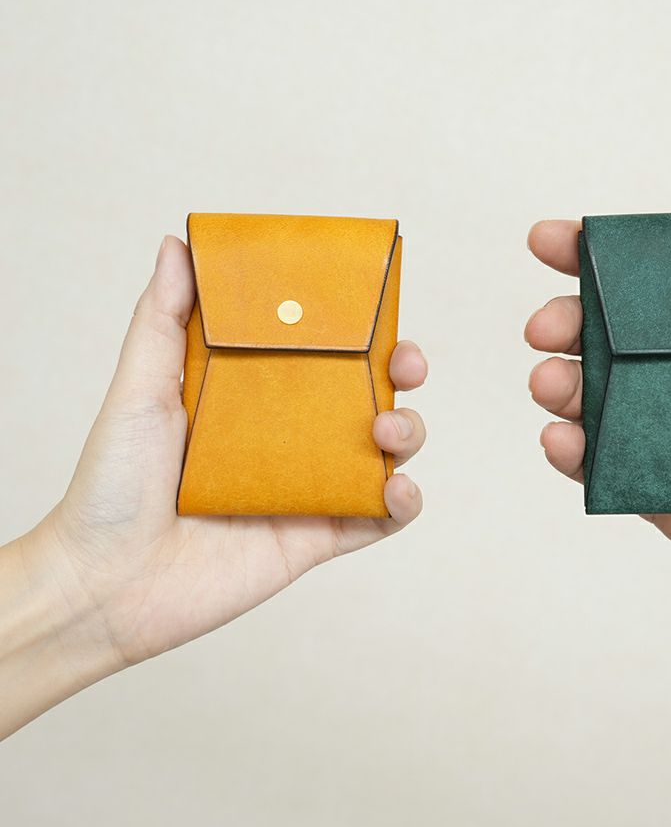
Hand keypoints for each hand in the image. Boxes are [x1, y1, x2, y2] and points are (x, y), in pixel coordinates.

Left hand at [22, 236, 426, 670]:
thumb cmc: (112, 483)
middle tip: (404, 363)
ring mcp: (309, 487)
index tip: (376, 307)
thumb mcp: (139, 388)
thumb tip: (176, 244)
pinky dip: (404, 503)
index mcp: (257, 396)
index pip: (323, 352)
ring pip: (387, 452)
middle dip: (403, 373)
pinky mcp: (317, 537)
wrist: (105, 582)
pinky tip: (396, 488)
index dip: (359, 328)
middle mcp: (291, 438)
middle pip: (369, 394)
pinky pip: (379, 519)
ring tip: (388, 430)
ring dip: (409, 431)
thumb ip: (163, 318)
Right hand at [525, 159, 670, 619]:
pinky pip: (602, 469)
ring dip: (556, 386)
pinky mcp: (660, 492)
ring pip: (591, 403)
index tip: (551, 240)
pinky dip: (571, 453)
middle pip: (603, 342)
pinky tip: (560, 439)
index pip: (647, 289)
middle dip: (561, 326)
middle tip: (544, 326)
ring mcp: (667, 437)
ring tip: (547, 382)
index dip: (592, 261)